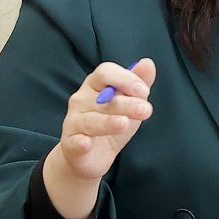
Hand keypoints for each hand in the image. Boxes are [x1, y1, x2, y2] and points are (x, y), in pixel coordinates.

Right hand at [43, 58, 155, 218]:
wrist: (91, 156)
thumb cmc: (111, 123)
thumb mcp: (129, 103)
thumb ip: (138, 83)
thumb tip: (148, 62)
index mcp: (94, 85)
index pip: (105, 72)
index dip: (125, 78)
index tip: (144, 90)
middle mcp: (80, 100)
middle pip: (102, 98)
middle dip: (125, 103)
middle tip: (146, 109)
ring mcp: (73, 122)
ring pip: (90, 120)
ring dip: (107, 122)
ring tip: (124, 123)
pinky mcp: (70, 145)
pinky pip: (74, 142)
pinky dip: (79, 142)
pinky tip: (86, 142)